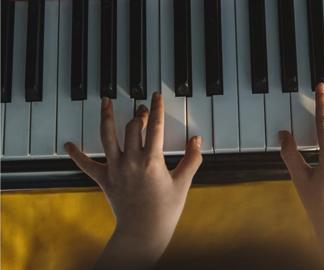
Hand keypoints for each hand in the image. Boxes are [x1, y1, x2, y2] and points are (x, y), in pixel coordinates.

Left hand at [64, 91, 201, 268]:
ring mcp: (116, 169)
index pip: (155, 127)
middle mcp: (132, 161)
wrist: (144, 231)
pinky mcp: (105, 179)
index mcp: (152, 160)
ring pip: (108, 136)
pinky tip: (69, 145)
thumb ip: (192, 159)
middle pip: (132, 128)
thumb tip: (197, 140)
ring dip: (106, 117)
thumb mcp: (183, 183)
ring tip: (105, 102)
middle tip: (142, 108)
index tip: (157, 96)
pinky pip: (87, 165)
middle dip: (138, 114)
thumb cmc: (165, 210)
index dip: (157, 108)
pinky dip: (77, 154)